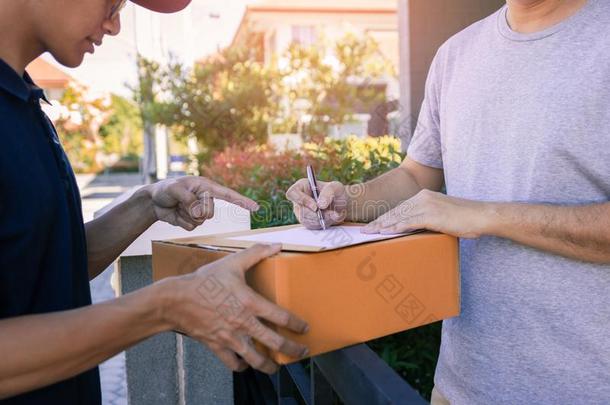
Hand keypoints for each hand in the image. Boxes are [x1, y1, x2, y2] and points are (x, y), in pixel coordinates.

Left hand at [146, 176, 258, 230]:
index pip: (228, 195)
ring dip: (187, 216)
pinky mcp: (193, 221)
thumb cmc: (165, 189)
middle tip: (182, 203)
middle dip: (196, 211)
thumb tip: (198, 212)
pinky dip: (182, 223)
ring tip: (177, 207)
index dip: (243, 201)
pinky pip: (193, 227)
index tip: (256, 208)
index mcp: (206, 187)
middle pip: (210, 213)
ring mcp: (200, 211)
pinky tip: (176, 215)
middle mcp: (206, 199)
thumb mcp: (174, 189)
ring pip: (202, 221)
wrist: (153, 201)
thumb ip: (187, 199)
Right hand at [162, 244, 308, 373]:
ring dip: (269, 365)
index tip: (305, 328)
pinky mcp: (217, 346)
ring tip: (276, 367)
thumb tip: (277, 245)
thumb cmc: (205, 280)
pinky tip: (246, 363)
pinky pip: (232, 363)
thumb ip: (256, 253)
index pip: (281, 317)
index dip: (297, 324)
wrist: (176, 299)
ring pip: (255, 358)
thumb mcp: (232, 262)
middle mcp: (243, 323)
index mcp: (250, 303)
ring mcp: (230, 337)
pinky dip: (241, 366)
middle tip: (302, 351)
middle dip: (292, 349)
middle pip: (274, 343)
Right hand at [286, 179, 347, 229]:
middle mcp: (299, 199)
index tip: (316, 207)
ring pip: (305, 220)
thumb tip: (320, 205)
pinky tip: (330, 219)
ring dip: (320, 220)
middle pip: (300, 210)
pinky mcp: (306, 221)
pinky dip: (322, 224)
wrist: (341, 204)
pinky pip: (310, 226)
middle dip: (315, 215)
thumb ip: (328, 193)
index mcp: (302, 186)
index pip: (292, 193)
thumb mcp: (336, 188)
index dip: (301, 200)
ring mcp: (301, 211)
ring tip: (333, 215)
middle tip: (329, 214)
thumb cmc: (336, 192)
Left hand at [362, 189, 489, 237]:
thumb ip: (426, 218)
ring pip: (398, 216)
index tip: (372, 224)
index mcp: (423, 196)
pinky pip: (409, 222)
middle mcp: (422, 197)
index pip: (399, 208)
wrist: (481, 215)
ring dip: (382, 225)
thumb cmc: (464, 218)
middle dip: (378, 221)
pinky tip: (385, 232)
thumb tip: (414, 228)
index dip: (384, 217)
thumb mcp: (441, 214)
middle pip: (395, 211)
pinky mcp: (431, 215)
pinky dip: (395, 227)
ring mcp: (426, 205)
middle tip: (364, 229)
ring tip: (369, 232)